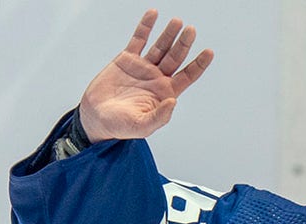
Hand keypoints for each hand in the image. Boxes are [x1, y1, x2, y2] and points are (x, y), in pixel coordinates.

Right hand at [78, 9, 213, 142]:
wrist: (96, 118)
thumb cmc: (121, 126)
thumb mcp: (142, 126)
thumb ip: (159, 116)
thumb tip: (173, 101)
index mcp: (165, 93)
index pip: (188, 76)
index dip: (199, 64)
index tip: (209, 52)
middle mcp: (157, 78)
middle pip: (175, 57)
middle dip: (184, 44)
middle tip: (191, 30)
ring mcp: (143, 67)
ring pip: (160, 46)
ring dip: (169, 34)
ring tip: (178, 22)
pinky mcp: (127, 59)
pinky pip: (138, 39)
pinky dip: (146, 27)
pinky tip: (153, 14)